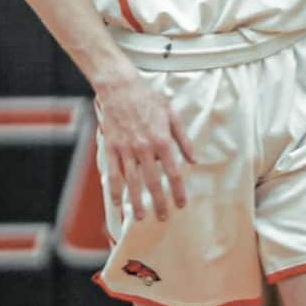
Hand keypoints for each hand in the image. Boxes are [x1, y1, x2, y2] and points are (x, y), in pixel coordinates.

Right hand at [95, 69, 194, 222]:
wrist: (120, 87)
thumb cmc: (148, 98)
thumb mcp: (171, 113)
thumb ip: (183, 138)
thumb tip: (193, 159)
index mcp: (162, 140)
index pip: (173, 172)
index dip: (178, 190)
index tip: (181, 204)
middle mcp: (145, 148)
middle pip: (153, 182)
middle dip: (159, 202)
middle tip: (163, 217)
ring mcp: (126, 149)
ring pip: (132, 182)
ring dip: (137, 202)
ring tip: (141, 217)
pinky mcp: (111, 147)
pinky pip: (113, 173)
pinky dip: (115, 189)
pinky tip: (118, 202)